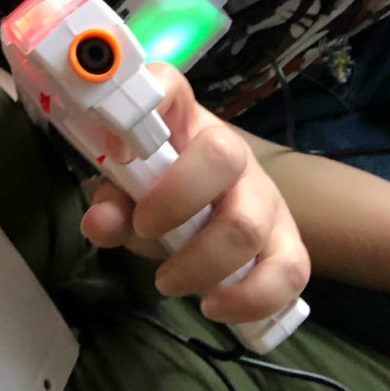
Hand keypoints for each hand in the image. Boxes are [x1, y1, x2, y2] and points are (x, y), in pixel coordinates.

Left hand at [79, 62, 310, 323]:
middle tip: (143, 230)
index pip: (170, 85)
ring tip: (166, 282)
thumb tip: (98, 223)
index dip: (147, 105)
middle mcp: (231, 150)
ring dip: (201, 263)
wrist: (218, 212)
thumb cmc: (162, 190)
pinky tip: (213, 306)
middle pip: (222, 156)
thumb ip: (111, 202)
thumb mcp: (127, 192)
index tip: (118, 152)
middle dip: (176, 201)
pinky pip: (290, 272)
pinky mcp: (290, 243)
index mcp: (183, 121)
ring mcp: (266, 197)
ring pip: (248, 224)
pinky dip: (250, 298)